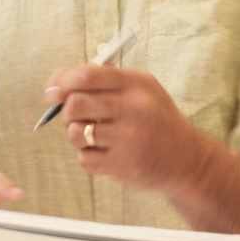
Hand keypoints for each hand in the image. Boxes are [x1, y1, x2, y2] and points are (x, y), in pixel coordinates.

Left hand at [45, 64, 202, 193]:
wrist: (186, 159)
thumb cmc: (155, 120)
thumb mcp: (140, 89)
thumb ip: (103, 80)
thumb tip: (56, 83)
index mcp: (137, 83)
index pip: (88, 75)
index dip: (62, 81)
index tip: (52, 90)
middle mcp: (135, 108)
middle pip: (76, 104)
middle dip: (67, 111)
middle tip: (76, 116)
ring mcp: (129, 138)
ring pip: (75, 132)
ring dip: (76, 134)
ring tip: (93, 135)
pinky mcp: (123, 165)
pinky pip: (84, 158)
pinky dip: (88, 156)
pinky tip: (106, 152)